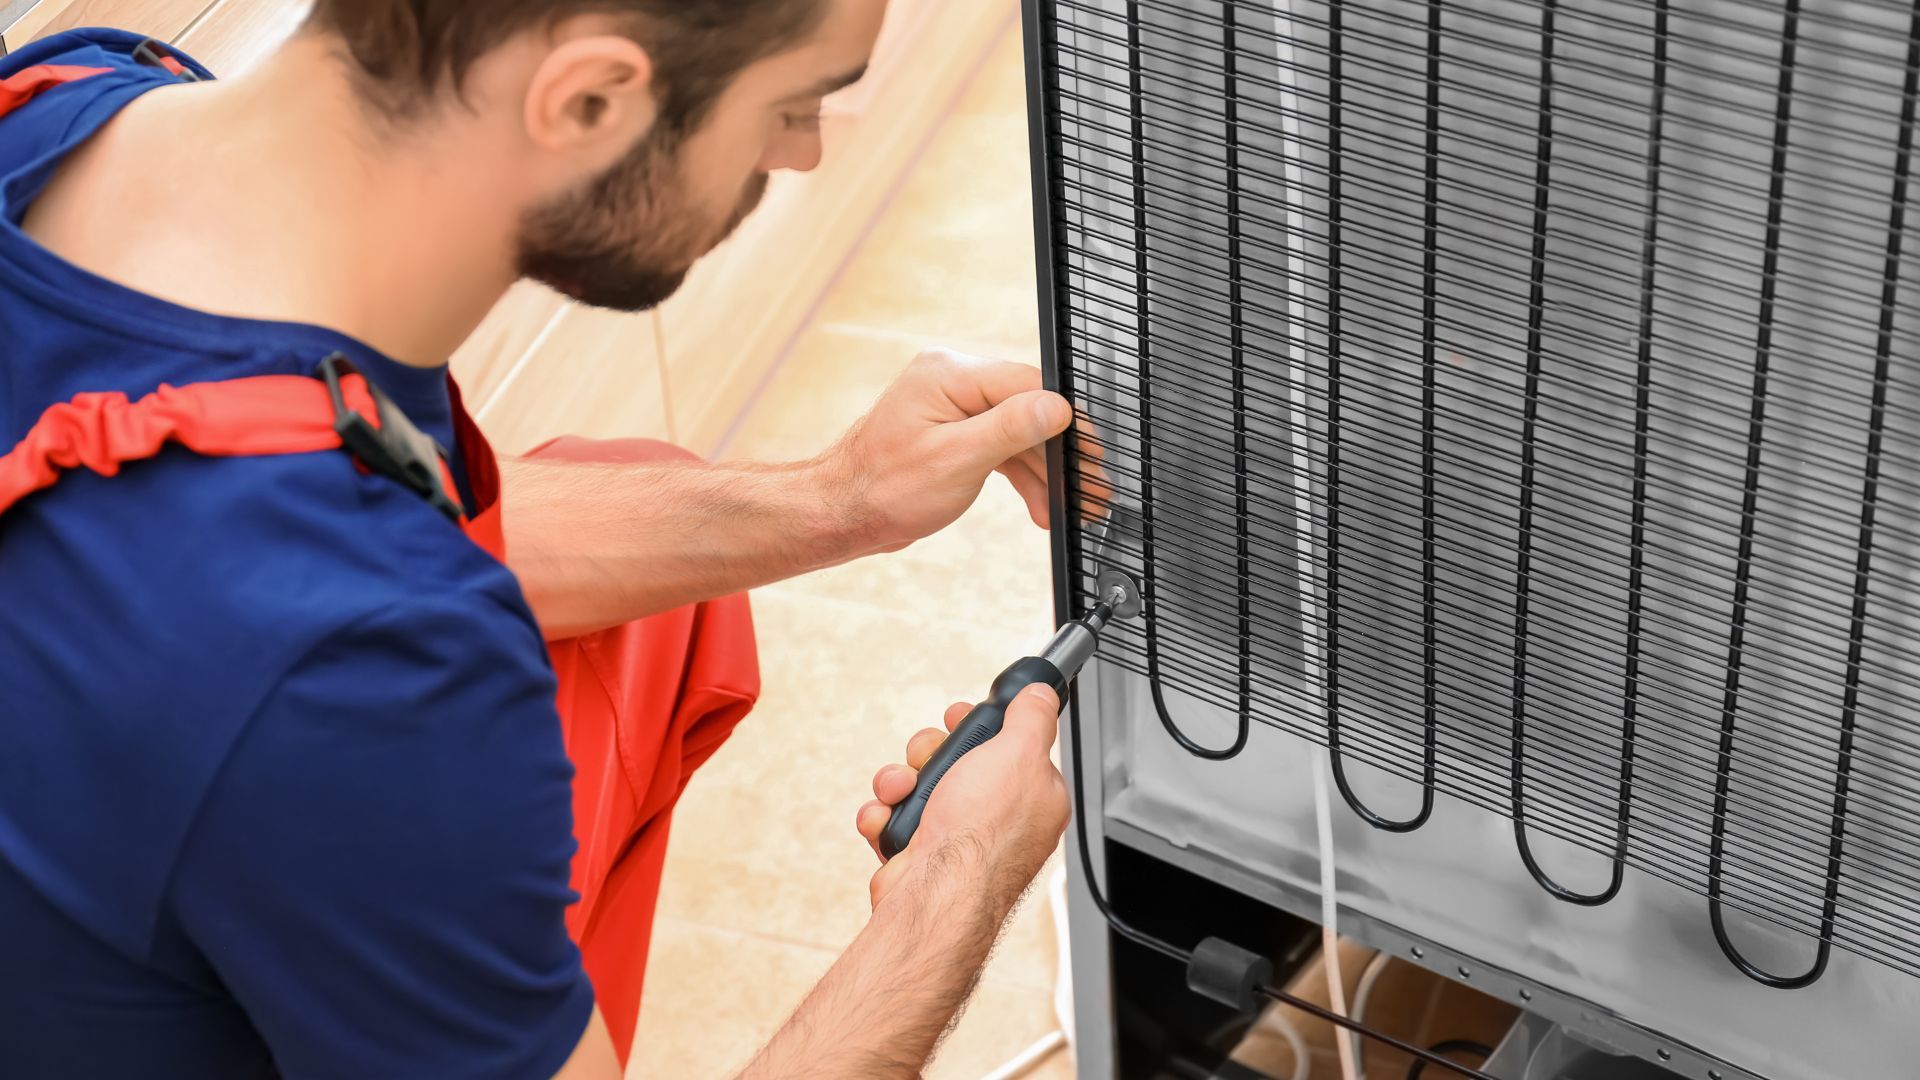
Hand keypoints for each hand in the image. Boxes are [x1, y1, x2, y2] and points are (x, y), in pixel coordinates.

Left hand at [813, 349, 1071, 554]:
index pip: (1027, 385)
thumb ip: (1010, 429)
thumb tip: (1058, 406)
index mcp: (949, 374)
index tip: (1092, 452)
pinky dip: (1022, 476)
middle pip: (1027, 410)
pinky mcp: (954, 432)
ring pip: (1018, 434)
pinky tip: (1042, 505)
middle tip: (1091, 489)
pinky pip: (1000, 447)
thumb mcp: (956, 460)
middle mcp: (952, 382)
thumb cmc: (884, 490)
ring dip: (1046, 473)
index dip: (1066, 420)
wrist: (844, 516)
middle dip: (1059, 455)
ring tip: (1074, 507)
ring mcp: (953, 407)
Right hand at [855, 685, 1069, 910]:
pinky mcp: (920, 856)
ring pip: (918, 786)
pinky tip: (885, 820)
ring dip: (898, 781)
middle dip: (929, 752)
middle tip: (926, 755)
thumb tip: (1041, 696)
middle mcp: (997, 820)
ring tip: (899, 791)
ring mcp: (957, 839)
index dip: (981, 728)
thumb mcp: (1019, 754)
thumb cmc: (982, 833)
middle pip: (956, 762)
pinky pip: (894, 818)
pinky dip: (883, 815)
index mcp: (1032, 797)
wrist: (935, 895)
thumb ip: (1032, 719)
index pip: (1009, 748)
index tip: (961, 717)